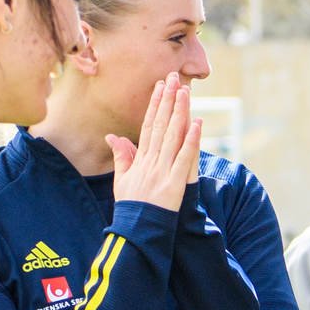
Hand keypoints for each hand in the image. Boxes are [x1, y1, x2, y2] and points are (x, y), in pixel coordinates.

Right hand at [104, 73, 199, 213]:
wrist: (136, 230)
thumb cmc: (131, 207)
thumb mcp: (122, 180)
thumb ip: (122, 157)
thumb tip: (113, 137)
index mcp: (140, 159)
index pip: (149, 125)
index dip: (155, 105)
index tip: (160, 87)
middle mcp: (151, 161)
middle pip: (161, 125)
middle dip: (168, 100)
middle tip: (174, 78)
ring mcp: (163, 171)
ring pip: (173, 136)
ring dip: (180, 112)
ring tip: (185, 92)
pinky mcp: (174, 183)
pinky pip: (184, 157)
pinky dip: (191, 140)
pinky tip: (197, 123)